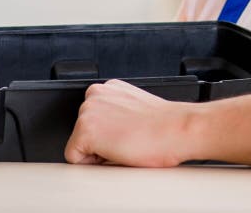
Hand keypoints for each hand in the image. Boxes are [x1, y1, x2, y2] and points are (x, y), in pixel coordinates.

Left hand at [64, 79, 197, 166]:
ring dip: (99, 151)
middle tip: (127, 141)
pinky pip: (75, 158)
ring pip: (80, 144)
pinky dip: (92, 163)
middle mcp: (95, 95)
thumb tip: (112, 127)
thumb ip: (118, 111)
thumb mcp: (136, 108)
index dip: (108, 134)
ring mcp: (87, 112)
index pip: (93, 119)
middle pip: (84, 131)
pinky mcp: (84, 131)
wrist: (175, 130)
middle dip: (102, 141)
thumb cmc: (165, 125)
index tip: (125, 134)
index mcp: (109, 88)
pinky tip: (116, 152)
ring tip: (125, 145)